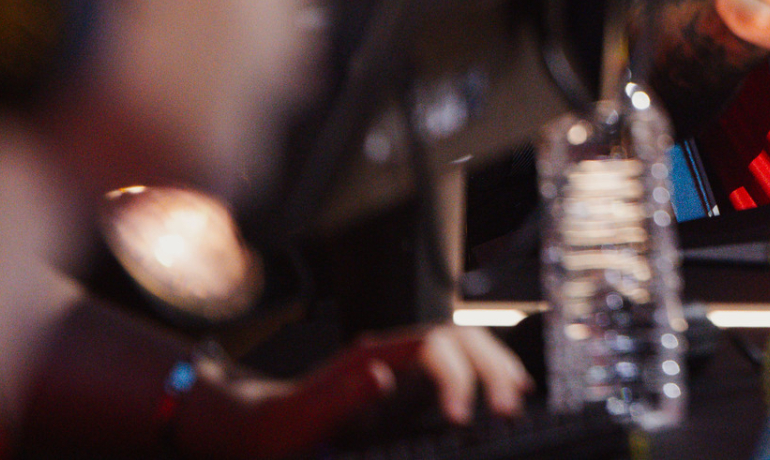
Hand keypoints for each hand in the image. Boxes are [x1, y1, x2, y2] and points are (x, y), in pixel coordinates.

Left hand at [176, 325, 530, 458]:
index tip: (462, 414)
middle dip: (490, 365)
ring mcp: (399, 368)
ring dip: (493, 365)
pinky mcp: (403, 387)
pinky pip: (455, 368)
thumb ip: (342, 396)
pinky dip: (482, 376)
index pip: (432, 346)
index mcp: (370, 358)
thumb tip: (384, 374)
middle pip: (458, 338)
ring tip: (515, 395)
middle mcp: (390, 355)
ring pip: (462, 347)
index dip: (456, 375)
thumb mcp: (302, 420)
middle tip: (507, 405)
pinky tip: (498, 395)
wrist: (253, 428)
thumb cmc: (275, 430)